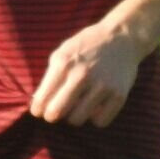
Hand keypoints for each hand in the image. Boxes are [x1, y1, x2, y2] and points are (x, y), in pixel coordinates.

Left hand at [29, 22, 145, 128]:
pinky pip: (100, 122)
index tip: (40, 111)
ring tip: (77, 105)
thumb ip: (50, 75)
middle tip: (55, 113)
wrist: (121, 36)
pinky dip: (95, 117)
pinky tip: (95, 106)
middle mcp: (82, 75)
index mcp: (64, 63)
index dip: (38, 109)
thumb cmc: (87, 45)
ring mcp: (102, 86)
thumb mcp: (63, 51)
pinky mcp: (118, 95)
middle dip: (52, 116)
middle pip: (56, 112)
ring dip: (74, 116)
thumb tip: (39, 103)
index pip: (42, 99)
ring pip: (77, 120)